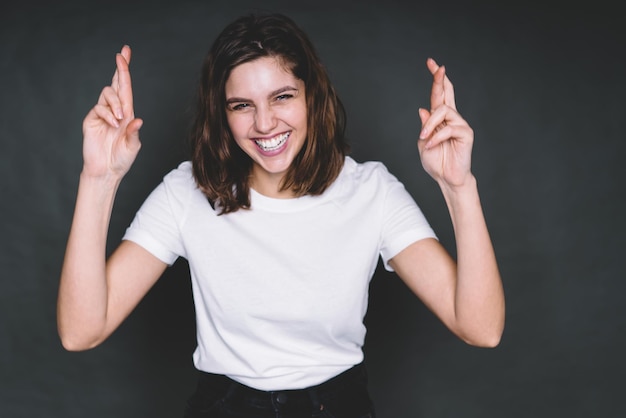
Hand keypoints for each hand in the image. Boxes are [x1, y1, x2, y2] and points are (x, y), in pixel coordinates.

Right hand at [81, 45, 142, 179]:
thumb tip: (137, 120)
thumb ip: (134, 133)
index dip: (125, 71)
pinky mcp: (92, 120)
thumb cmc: (121, 160)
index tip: (125, 53)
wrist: (106, 171)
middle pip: (116, 84)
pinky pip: (99, 107)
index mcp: (128, 114)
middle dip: (120, 68)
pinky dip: (108, 114)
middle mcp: (115, 111)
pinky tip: (112, 124)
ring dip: (116, 103)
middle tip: (121, 55)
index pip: (126, 89)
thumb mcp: (132, 146)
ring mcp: (102, 114)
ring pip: (108, 94)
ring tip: (119, 120)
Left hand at [417, 58, 472, 188]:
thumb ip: (424, 126)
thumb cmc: (436, 161)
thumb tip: (423, 109)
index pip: (439, 95)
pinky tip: (430, 145)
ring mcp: (460, 124)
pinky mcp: (466, 133)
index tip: (431, 63)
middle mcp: (451, 118)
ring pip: (442, 112)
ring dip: (429, 125)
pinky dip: (436, 137)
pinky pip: (448, 128)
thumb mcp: (423, 142)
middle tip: (437, 67)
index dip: (436, 79)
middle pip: (447, 93)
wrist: (447, 178)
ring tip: (424, 138)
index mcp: (440, 118)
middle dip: (440, 79)